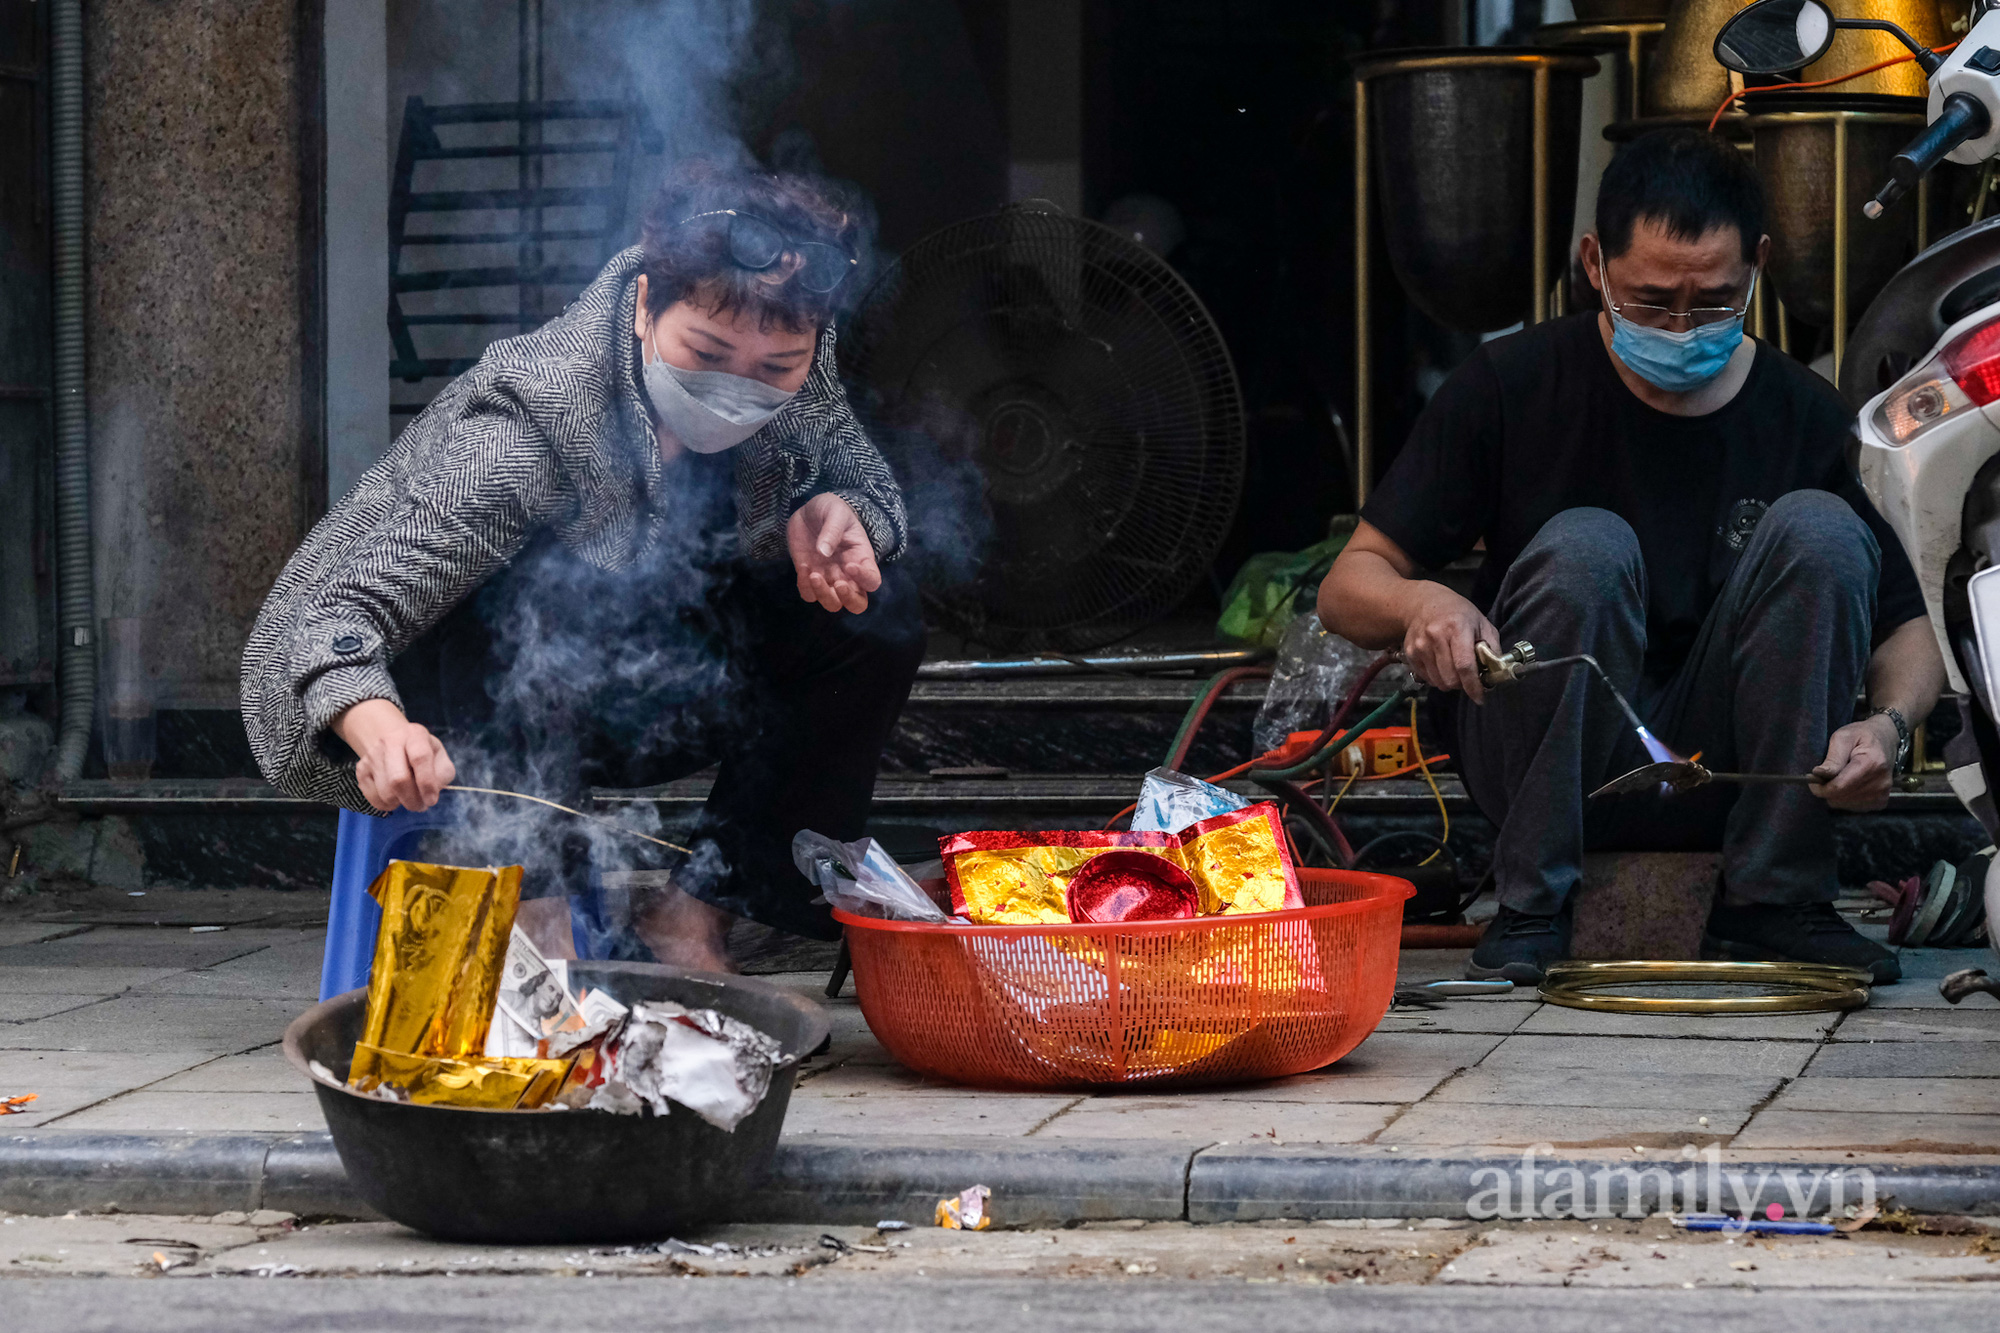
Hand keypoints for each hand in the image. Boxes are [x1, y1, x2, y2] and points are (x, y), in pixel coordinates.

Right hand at [332, 698, 455, 812]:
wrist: (393, 741)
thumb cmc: (421, 753)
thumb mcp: (440, 757)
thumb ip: (442, 775)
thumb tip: (430, 793)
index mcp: (415, 735)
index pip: (420, 758)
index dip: (427, 783)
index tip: (431, 800)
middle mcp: (390, 741)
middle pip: (398, 779)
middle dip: (412, 799)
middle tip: (420, 806)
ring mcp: (372, 755)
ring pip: (385, 792)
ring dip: (400, 803)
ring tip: (409, 798)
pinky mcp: (361, 769)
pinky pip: (373, 798)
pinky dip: (387, 805)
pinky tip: (395, 796)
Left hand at [786, 493, 880, 613]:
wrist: (809, 511)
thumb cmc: (830, 509)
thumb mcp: (835, 512)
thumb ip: (832, 530)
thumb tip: (824, 552)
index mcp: (861, 558)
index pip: (872, 581)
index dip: (865, 579)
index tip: (849, 565)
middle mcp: (848, 574)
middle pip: (858, 604)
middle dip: (848, 600)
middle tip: (838, 584)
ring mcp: (828, 578)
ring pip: (832, 604)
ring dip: (824, 595)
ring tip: (813, 573)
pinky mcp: (810, 577)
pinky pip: (809, 595)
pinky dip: (805, 587)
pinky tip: (803, 566)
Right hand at [1401, 583, 1501, 703]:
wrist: (1423, 603)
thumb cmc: (1457, 613)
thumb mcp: (1481, 623)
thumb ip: (1492, 647)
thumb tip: (1498, 671)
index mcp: (1456, 628)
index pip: (1464, 665)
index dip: (1473, 686)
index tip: (1480, 697)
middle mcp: (1435, 637)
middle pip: (1450, 678)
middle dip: (1462, 685)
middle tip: (1468, 677)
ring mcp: (1420, 646)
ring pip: (1438, 682)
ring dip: (1449, 682)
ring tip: (1454, 669)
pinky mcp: (1410, 653)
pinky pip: (1427, 679)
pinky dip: (1437, 678)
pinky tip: (1442, 665)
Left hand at [1809, 714, 1898, 811]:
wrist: (1885, 738)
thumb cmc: (1861, 735)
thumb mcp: (1843, 737)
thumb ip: (1833, 758)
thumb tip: (1819, 774)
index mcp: (1871, 764)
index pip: (1840, 787)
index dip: (1821, 787)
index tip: (1812, 779)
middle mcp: (1881, 782)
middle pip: (1841, 797)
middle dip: (1827, 789)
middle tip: (1824, 776)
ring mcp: (1883, 794)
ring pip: (1845, 804)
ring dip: (1836, 794)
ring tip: (1838, 778)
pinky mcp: (1881, 801)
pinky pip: (1853, 807)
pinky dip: (1845, 799)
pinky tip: (1847, 785)